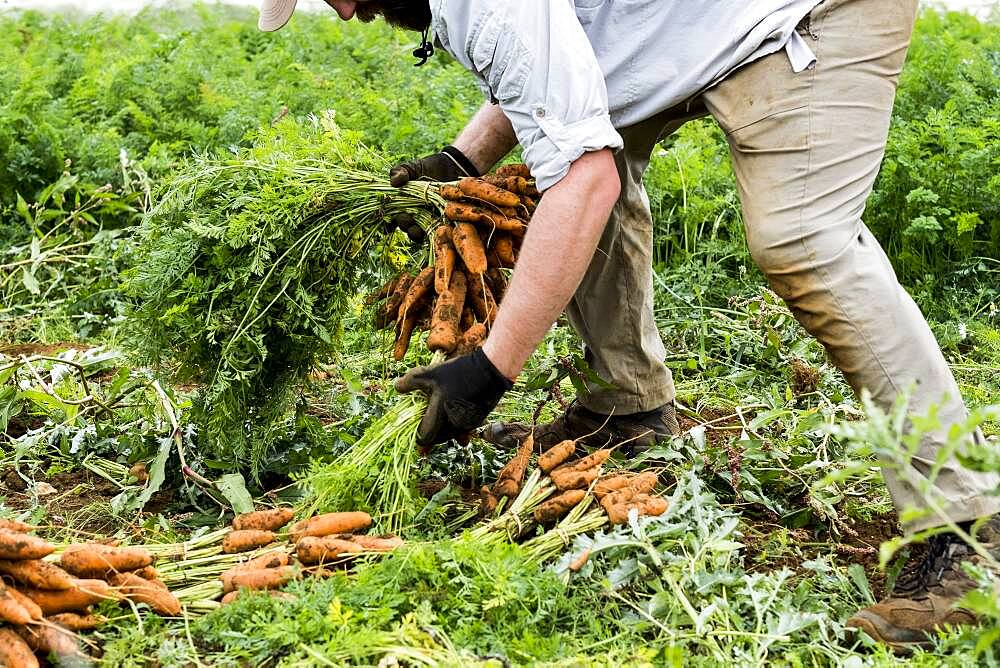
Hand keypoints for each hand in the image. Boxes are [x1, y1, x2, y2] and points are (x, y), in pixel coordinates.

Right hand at [387, 146, 478, 241]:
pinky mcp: (443, 223)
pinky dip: (435, 232)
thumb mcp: (411, 168)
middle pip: (405, 227)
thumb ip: (400, 172)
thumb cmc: (426, 168)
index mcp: (401, 207)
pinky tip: (435, 227)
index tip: (389, 217)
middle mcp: (413, 217)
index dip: (387, 222)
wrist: (450, 168)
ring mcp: (428, 221)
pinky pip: (437, 233)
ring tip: (418, 227)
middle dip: (404, 224)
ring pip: (419, 234)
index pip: (390, 219)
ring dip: (417, 232)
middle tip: (406, 217)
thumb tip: (393, 182)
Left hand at [395, 348, 512, 446]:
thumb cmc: (458, 372)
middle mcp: (454, 426)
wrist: (490, 370)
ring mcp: (467, 426)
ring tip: (441, 410)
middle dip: (430, 431)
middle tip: (427, 415)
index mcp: (440, 417)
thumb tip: (397, 388)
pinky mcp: (477, 422)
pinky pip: (462, 429)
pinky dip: (456, 423)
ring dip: (443, 428)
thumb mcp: (430, 373)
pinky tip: (455, 407)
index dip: (417, 434)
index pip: (424, 438)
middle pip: (437, 439)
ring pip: (450, 435)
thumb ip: (410, 381)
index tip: (415, 425)